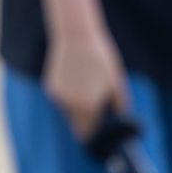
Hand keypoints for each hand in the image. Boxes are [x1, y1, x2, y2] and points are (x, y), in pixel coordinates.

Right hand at [43, 25, 128, 143]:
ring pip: (69, 112)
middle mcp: (71, 105)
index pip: (88, 134)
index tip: (99, 132)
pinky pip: (62, 100)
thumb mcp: (117, 82)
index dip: (94, 135)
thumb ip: (120, 106)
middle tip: (95, 109)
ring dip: (77, 108)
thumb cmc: (101, 59)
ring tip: (86, 87)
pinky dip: (68, 95)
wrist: (77, 37)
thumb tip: (121, 122)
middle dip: (86, 122)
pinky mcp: (51, 88)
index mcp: (89, 106)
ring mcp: (59, 97)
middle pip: (77, 126)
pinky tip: (74, 78)